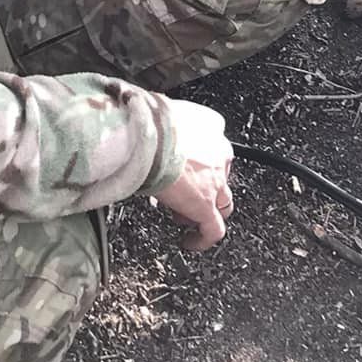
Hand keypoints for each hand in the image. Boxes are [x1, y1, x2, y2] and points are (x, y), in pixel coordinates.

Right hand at [152, 99, 234, 250]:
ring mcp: (216, 180)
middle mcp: (219, 151)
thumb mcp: (158, 118)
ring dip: (206, 211)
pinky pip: (214, 230)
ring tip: (185, 218)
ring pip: (223, 203)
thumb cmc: (148, 121)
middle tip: (182, 195)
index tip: (180, 170)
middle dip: (203, 187)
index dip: (196, 164)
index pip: (212, 148)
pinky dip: (203, 239)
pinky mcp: (206, 204)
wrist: (148, 134)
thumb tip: (138, 138)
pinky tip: (189, 242)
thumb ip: (159, 130)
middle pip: (220, 176)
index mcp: (210, 125)